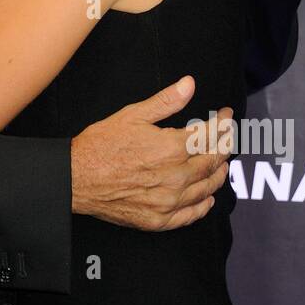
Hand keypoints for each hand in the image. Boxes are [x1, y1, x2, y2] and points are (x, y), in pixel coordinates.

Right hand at [69, 75, 233, 230]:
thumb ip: (166, 101)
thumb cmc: (101, 145)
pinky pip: (190, 215)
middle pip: (212, 161)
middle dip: (225, 146)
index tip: (227, 116)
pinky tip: (208, 198)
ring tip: (222, 163)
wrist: (76, 178)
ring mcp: (168, 202)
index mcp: (170, 148)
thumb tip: (189, 84)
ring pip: (206, 188)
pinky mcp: (158, 220)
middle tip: (229, 137)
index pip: (209, 135)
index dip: (223, 124)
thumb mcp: (133, 115)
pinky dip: (204, 205)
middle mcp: (175, 177)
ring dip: (219, 174)